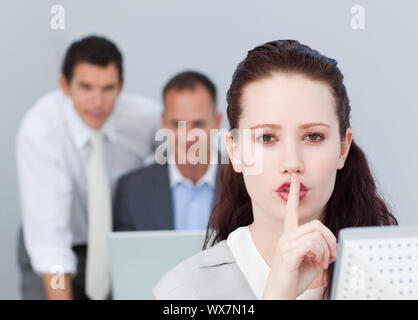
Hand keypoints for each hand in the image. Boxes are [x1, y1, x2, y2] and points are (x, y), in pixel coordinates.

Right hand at [262, 173, 337, 298]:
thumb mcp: (311, 261)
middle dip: (331, 238)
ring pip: (316, 233)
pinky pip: (313, 244)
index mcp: (289, 236)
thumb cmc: (293, 279)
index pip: (291, 210)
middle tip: (332, 255)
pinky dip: (322, 254)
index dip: (293, 193)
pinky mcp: (289, 254)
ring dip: (327, 249)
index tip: (295, 178)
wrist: (280, 294)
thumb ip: (319, 248)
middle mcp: (286, 237)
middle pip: (315, 223)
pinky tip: (319, 264)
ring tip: (324, 262)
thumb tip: (333, 246)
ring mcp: (286, 244)